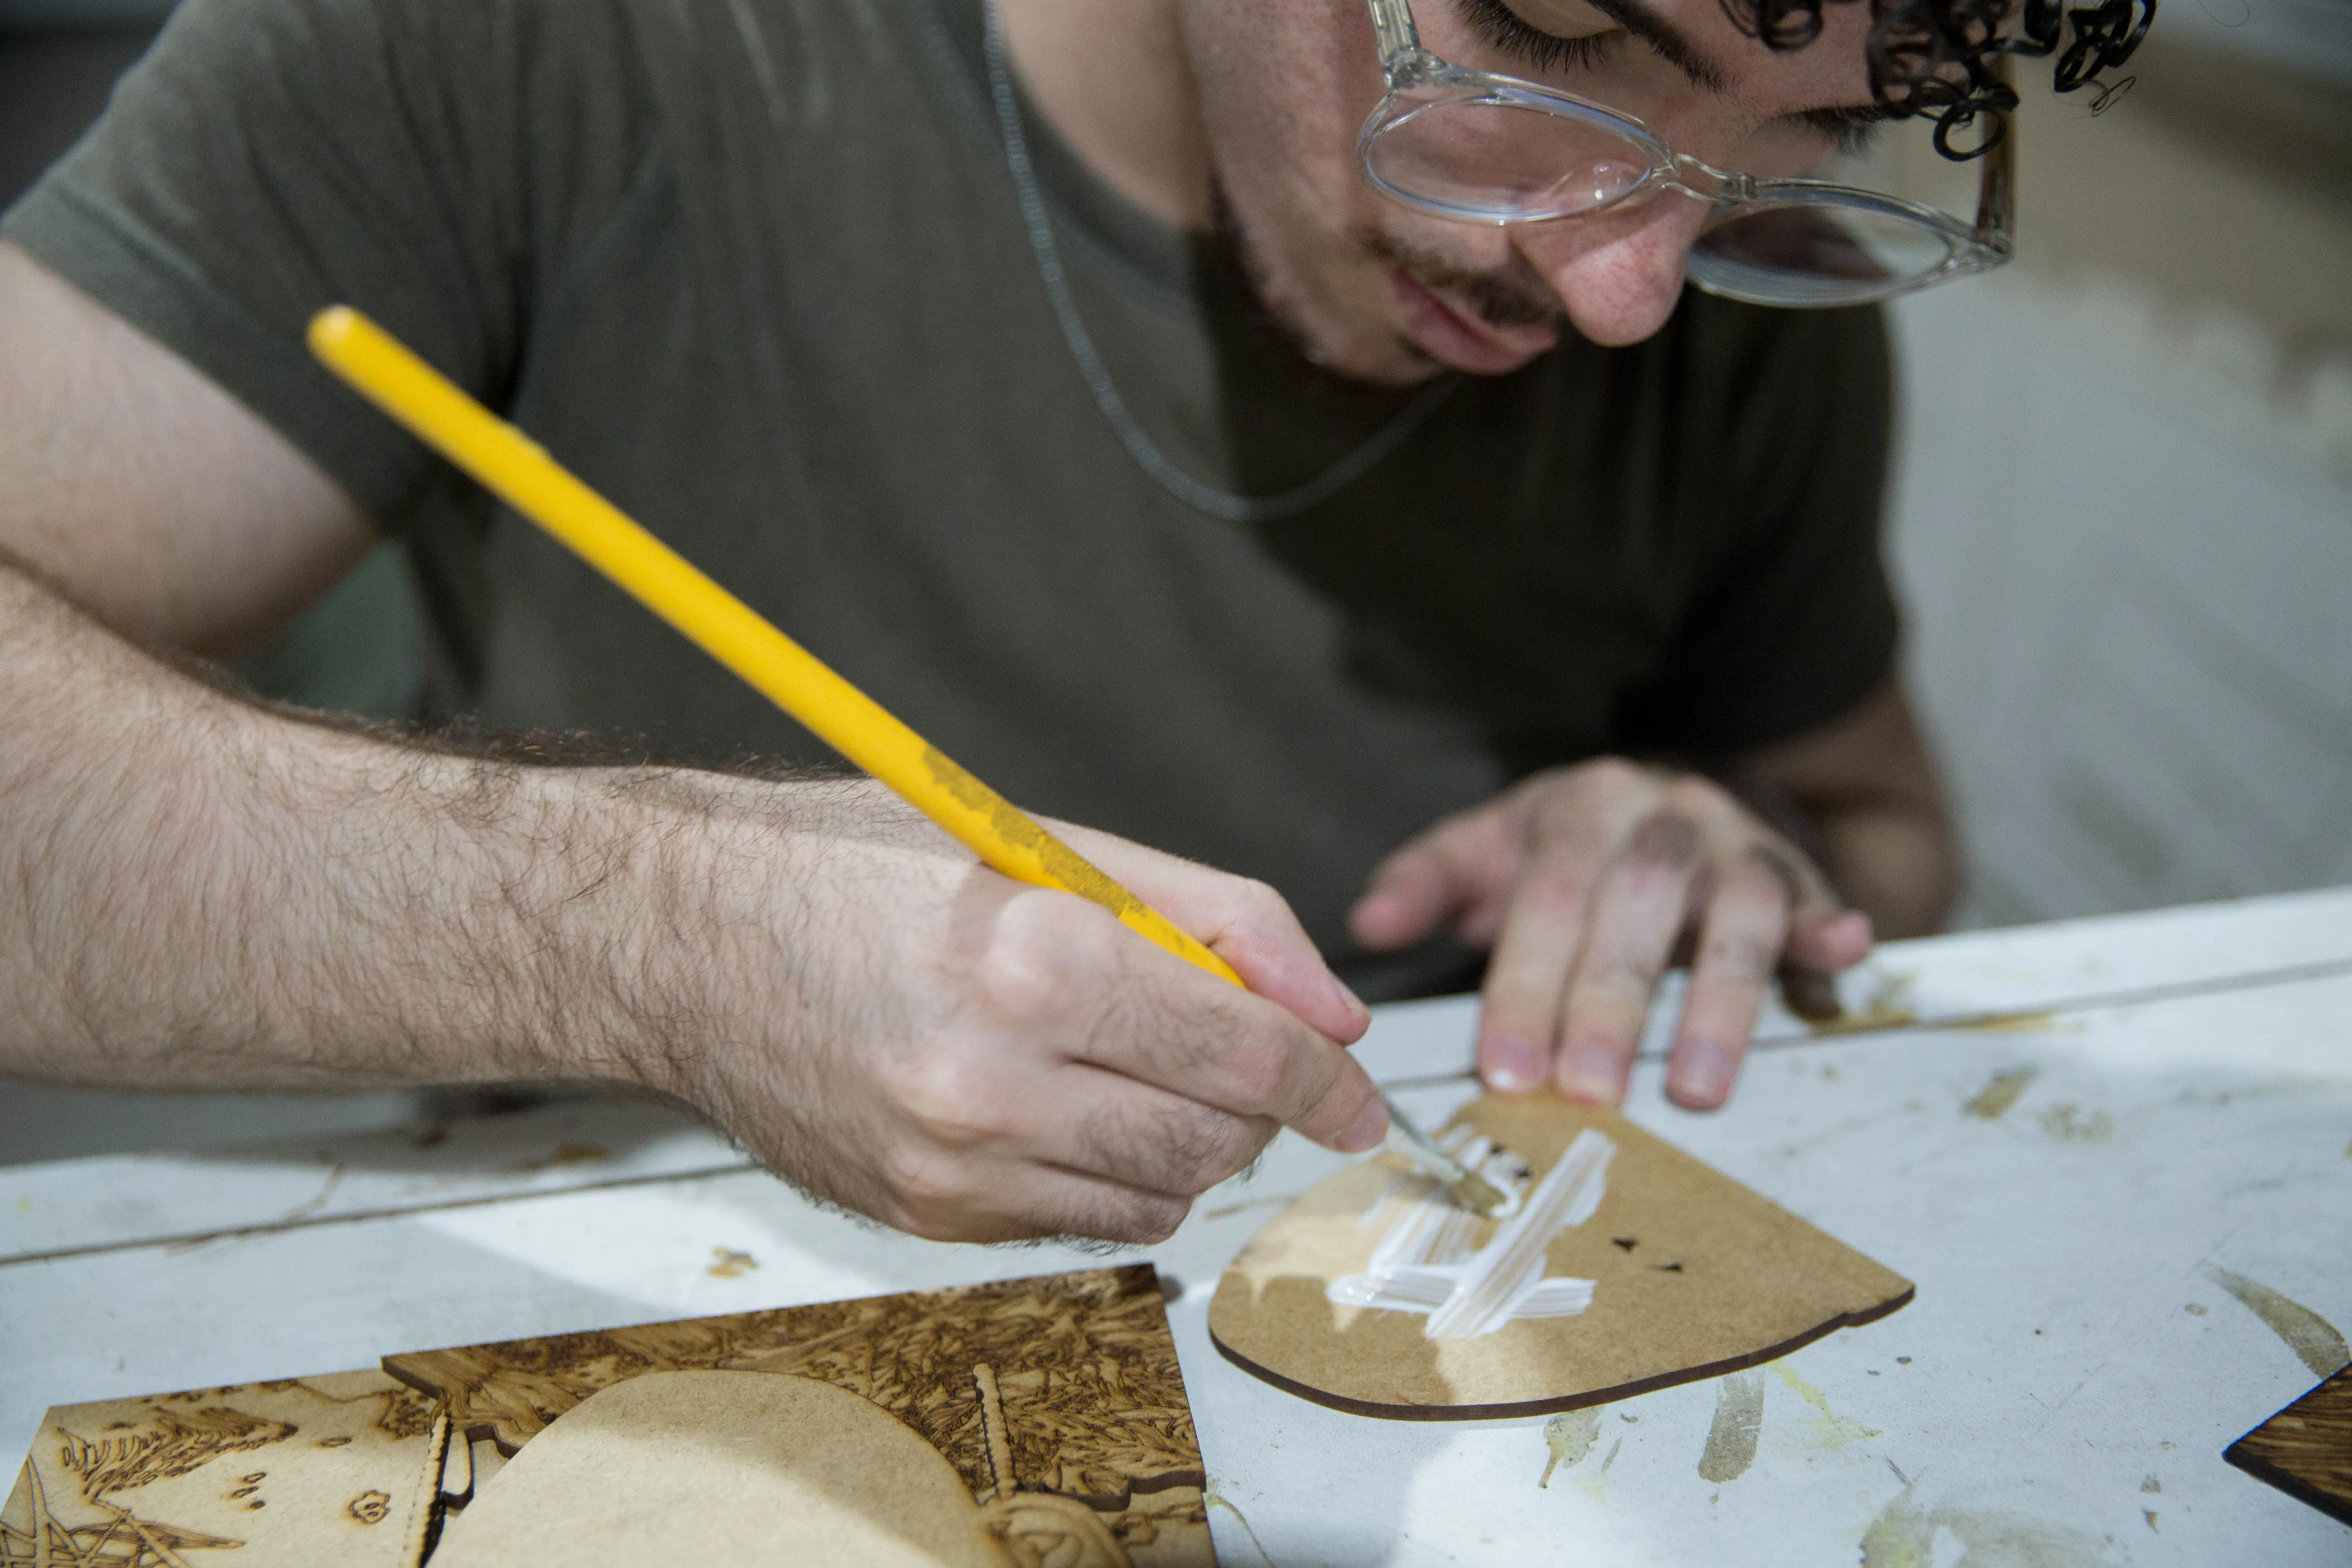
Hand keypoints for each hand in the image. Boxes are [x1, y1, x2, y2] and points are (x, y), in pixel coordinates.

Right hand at [662, 781, 1384, 1245]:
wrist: (684, 938)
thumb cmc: (860, 866)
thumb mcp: (1051, 842)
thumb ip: (1215, 918)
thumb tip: (1332, 1011)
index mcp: (1037, 960)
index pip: (1247, 1054)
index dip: (1329, 1078)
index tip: (1358, 1090)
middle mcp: (993, 1078)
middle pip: (1214, 1139)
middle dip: (1260, 1110)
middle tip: (1241, 1062)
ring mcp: (951, 1164)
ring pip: (1156, 1200)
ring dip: (1187, 1150)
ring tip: (1136, 1074)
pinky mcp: (920, 1214)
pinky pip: (1074, 1227)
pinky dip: (1106, 1181)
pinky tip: (1062, 1111)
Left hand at [1346, 759, 1872, 1108]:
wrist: (1666, 804)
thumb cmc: (1568, 849)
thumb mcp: (1492, 848)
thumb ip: (1430, 882)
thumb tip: (1367, 924)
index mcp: (1579, 805)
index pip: (1547, 898)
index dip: (1524, 985)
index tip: (1506, 1068)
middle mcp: (1662, 813)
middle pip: (1635, 906)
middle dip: (1607, 1006)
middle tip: (1585, 1094)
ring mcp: (1736, 840)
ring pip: (1735, 911)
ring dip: (1715, 1003)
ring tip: (1695, 1090)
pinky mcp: (1796, 871)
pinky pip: (1815, 898)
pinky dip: (1828, 928)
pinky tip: (1841, 955)